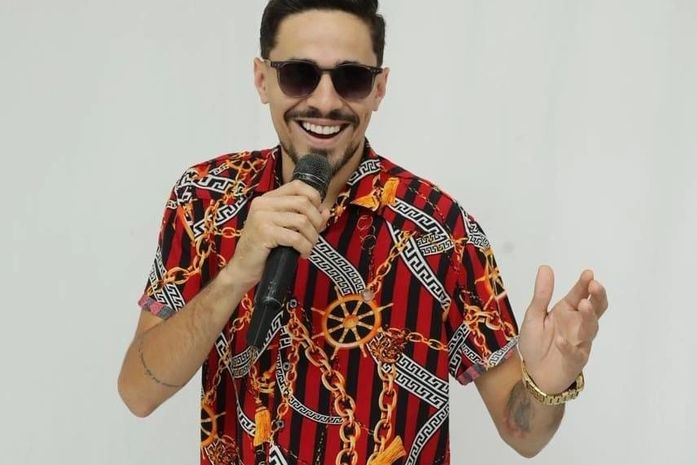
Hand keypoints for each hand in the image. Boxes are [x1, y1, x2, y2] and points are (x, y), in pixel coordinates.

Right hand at [221, 180, 330, 291]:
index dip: (314, 197)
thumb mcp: (285, 229)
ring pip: (302, 221)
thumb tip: (325, 210)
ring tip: (308, 247)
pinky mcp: (263, 233)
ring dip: (312, 237)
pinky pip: (295, 238)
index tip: (317, 215)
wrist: (243, 268)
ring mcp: (262, 217)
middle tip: (314, 237)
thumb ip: (305, 217)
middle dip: (316, 221)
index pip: (297, 185)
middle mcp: (263, 204)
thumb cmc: (264, 249)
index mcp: (268, 198)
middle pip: (303, 203)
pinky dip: (305, 247)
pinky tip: (303, 254)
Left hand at [518, 266, 607, 393]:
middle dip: (597, 297)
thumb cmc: (536, 342)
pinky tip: (561, 340)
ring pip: (590, 329)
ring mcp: (579, 342)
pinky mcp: (576, 360)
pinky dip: (568, 347)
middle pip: (595, 309)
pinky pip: (575, 353)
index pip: (579, 294)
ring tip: (583, 304)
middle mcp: (577, 324)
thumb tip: (545, 267)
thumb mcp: (534, 315)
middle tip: (595, 286)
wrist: (534, 372)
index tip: (588, 273)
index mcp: (567, 311)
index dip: (584, 284)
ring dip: (588, 317)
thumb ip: (541, 295)